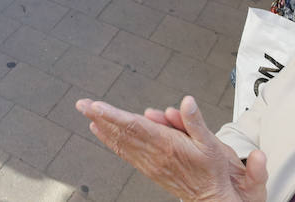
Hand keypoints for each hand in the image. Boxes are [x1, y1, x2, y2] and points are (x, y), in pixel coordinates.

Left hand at [76, 95, 267, 201]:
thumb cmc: (211, 171)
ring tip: (88, 115)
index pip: (134, 126)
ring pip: (121, 143)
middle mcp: (154, 154)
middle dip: (100, 117)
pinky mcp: (149, 169)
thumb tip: (186, 102)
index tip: (97, 107)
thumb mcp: (211, 143)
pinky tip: (103, 134)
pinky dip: (111, 142)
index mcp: (167, 145)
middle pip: (122, 132)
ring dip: (103, 128)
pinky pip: (126, 153)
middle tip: (83, 105)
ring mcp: (149, 163)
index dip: (113, 116)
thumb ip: (195, 121)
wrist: (211, 197)